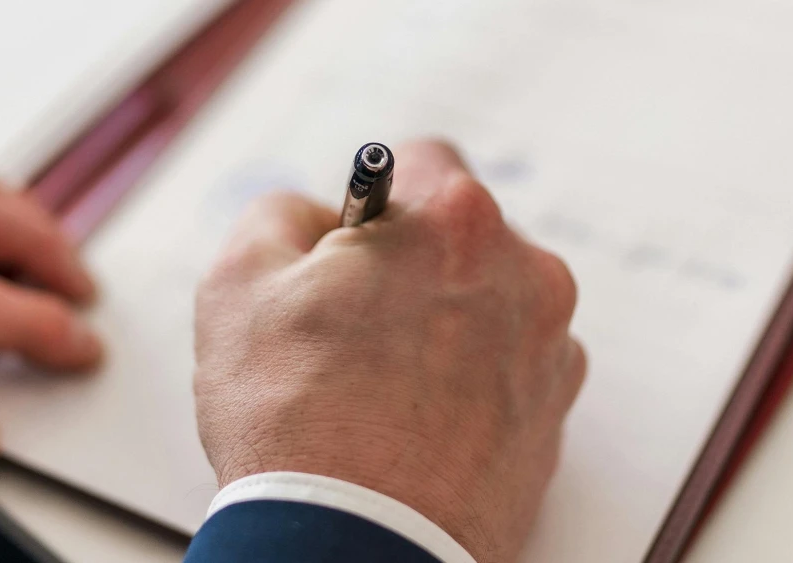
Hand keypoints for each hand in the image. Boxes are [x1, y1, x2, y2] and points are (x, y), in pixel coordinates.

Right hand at [194, 140, 585, 561]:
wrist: (358, 551)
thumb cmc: (298, 423)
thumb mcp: (240, 281)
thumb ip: (279, 213)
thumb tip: (313, 217)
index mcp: (457, 224)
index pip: (421, 161)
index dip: (371, 200)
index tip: (351, 241)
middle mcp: (526, 277)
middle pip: (458, 236)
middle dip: (406, 264)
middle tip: (351, 322)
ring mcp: (549, 350)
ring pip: (483, 301)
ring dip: (439, 321)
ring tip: (379, 381)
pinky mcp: (552, 414)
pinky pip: (504, 365)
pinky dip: (465, 377)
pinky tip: (413, 417)